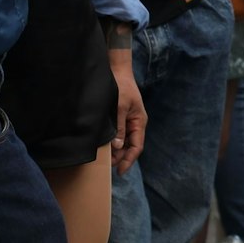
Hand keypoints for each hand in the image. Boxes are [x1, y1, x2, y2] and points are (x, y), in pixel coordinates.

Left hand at [109, 47, 146, 173]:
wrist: (117, 71)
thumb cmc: (121, 87)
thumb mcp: (120, 108)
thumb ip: (119, 127)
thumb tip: (117, 147)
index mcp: (139, 122)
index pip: (137, 146)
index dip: (129, 160)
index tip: (119, 171)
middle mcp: (135, 124)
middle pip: (130, 146)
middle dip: (120, 157)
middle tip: (107, 166)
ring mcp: (127, 121)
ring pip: (123, 142)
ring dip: (116, 150)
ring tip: (105, 159)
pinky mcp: (120, 118)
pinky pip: (118, 134)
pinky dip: (112, 142)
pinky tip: (104, 146)